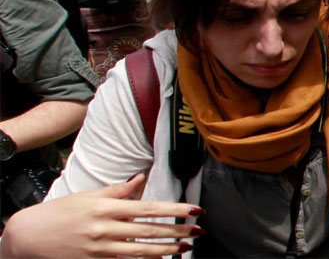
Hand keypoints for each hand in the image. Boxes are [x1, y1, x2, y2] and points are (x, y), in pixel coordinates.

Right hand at [0, 173, 202, 257]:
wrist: (28, 237)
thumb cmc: (59, 213)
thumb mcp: (88, 196)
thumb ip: (118, 190)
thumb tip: (140, 178)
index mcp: (107, 208)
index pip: (149, 208)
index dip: (174, 210)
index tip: (194, 210)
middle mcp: (106, 229)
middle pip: (150, 231)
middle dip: (177, 231)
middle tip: (198, 231)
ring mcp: (101, 249)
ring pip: (141, 252)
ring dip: (167, 250)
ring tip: (185, 248)